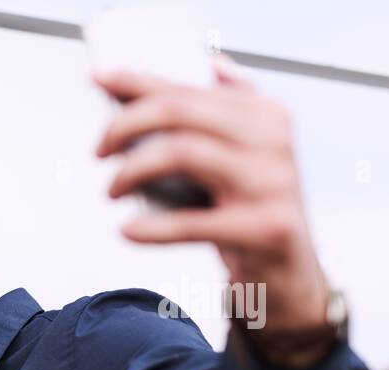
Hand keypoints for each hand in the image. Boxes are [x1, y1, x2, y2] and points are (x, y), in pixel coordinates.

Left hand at [93, 55, 333, 367]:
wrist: (291, 277)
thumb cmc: (251, 215)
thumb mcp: (242, 158)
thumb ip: (219, 117)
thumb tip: (189, 74)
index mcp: (265, 115)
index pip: (190, 87)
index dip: (138, 81)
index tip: (98, 78)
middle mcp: (273, 140)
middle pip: (181, 111)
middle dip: (126, 124)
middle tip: (99, 150)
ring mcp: (272, 184)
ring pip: (182, 153)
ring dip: (132, 170)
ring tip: (112, 190)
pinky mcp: (265, 229)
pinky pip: (192, 223)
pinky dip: (151, 229)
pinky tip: (127, 231)